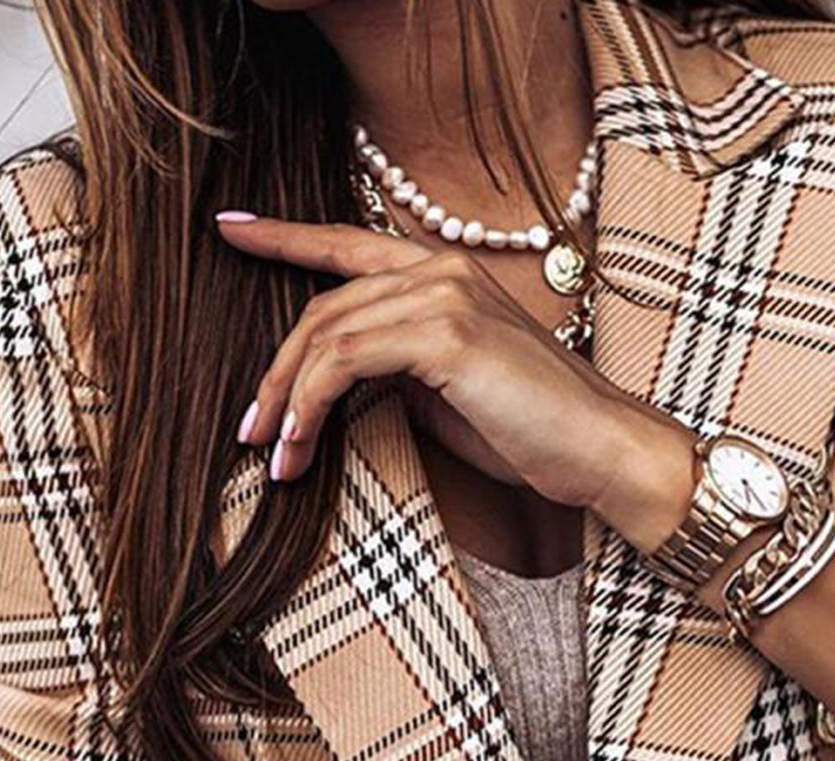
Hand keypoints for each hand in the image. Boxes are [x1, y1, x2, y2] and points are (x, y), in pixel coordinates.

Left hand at [216, 213, 697, 552]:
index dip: (286, 237)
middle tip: (250, 430)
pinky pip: (345, 360)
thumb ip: (400, 363)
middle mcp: (443, 268)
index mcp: (447, 273)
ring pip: (326, 333)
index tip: (232, 232)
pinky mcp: (447, 334)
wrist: (601, 449)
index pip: (350, 244)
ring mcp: (446, 295)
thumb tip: (343, 376)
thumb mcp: (451, 389)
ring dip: (286, 400)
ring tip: (272, 455)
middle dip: (275, 372)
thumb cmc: (534, 429)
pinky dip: (309, 404)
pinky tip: (300, 444)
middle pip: (324, 305)